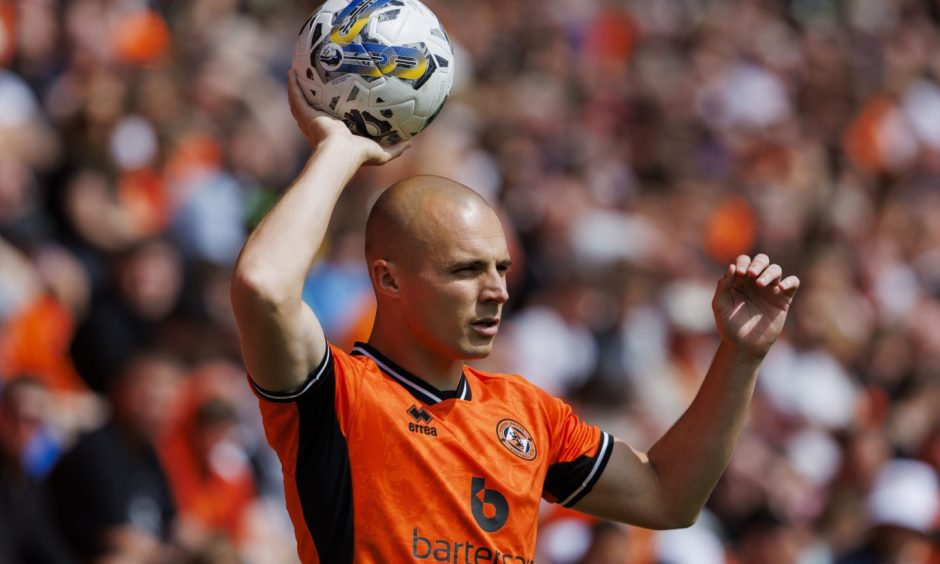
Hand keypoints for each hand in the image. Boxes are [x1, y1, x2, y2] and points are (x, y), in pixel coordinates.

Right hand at [287, 70, 410, 164]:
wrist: (341, 155)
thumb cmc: (359, 156)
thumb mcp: (382, 153)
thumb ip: (396, 148)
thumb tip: (412, 143)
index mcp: (336, 134)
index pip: (334, 121)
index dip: (333, 111)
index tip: (337, 99)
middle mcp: (321, 126)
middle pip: (315, 108)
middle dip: (313, 97)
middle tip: (315, 82)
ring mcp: (310, 120)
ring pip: (302, 101)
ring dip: (298, 88)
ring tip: (297, 72)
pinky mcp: (304, 115)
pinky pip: (296, 97)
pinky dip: (292, 85)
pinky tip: (291, 72)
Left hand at [712, 254, 799, 360]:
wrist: (744, 345)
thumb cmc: (729, 325)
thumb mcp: (720, 306)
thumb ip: (723, 287)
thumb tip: (731, 267)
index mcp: (739, 280)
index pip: (743, 261)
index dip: (743, 263)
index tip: (739, 273)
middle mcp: (755, 281)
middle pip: (762, 260)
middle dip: (757, 263)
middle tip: (751, 275)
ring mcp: (770, 289)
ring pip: (776, 269)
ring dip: (769, 273)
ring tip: (761, 284)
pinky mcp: (783, 299)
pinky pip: (793, 283)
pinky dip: (789, 281)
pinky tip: (780, 288)